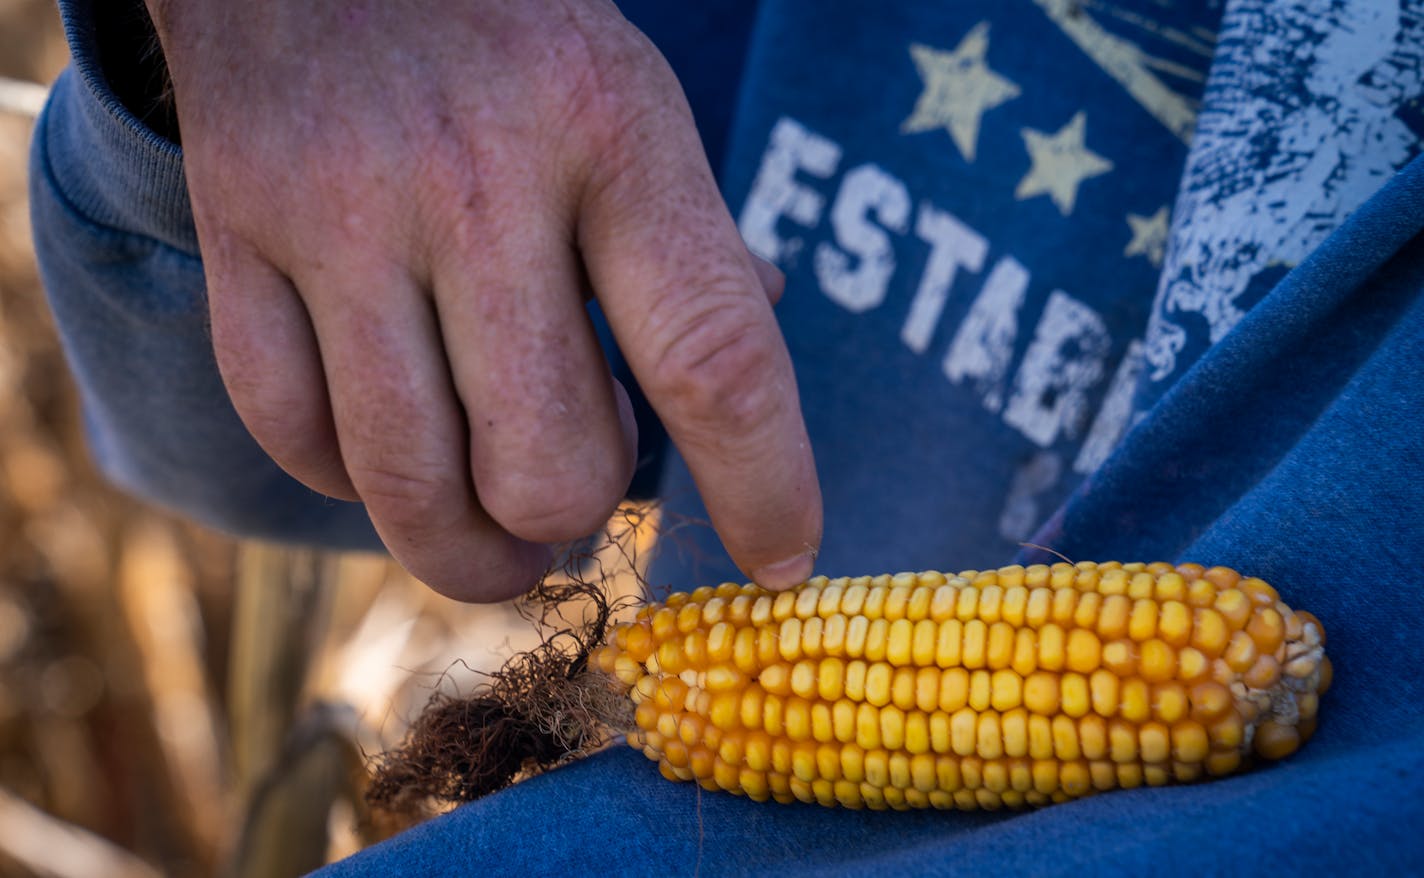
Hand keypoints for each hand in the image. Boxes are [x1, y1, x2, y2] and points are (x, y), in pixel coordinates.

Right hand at [146, 0, 821, 600]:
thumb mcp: (633, 102)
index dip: (762, 487)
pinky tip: (390, 446)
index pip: (715, 359)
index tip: (781, 557)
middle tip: (576, 483)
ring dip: (471, 549)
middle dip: (574, 516)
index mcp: (611, 132)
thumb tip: (743, 412)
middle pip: (548, 465)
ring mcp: (340, 213)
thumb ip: (692, 253)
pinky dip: (352, 482)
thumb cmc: (510, 40)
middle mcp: (476, 180)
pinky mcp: (236, 235)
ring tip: (496, 527)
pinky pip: (296, 440)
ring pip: (411, 485)